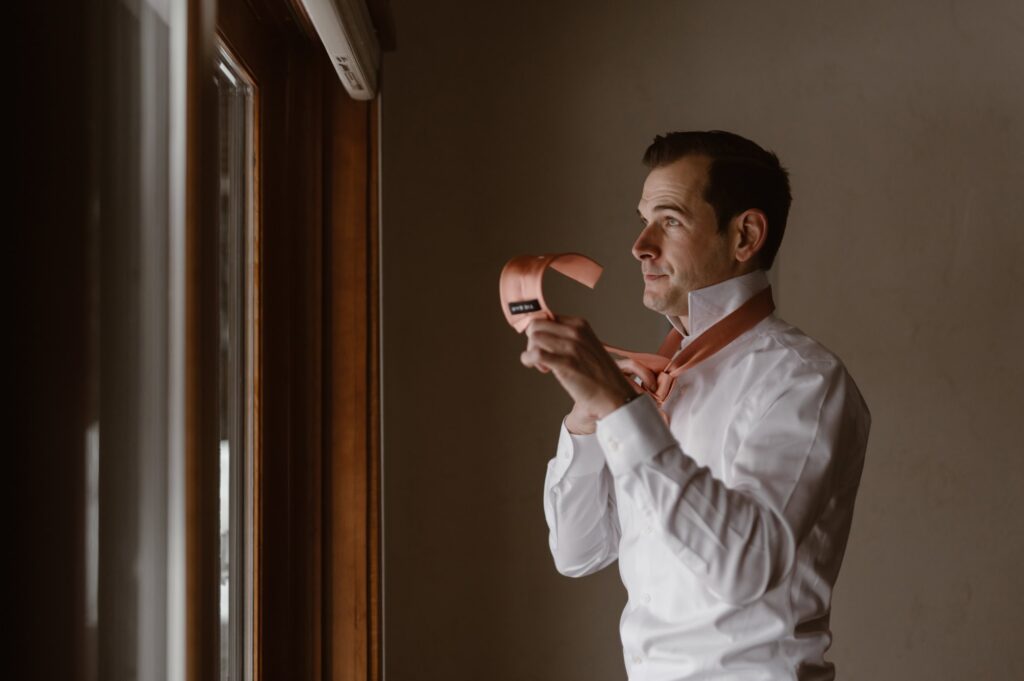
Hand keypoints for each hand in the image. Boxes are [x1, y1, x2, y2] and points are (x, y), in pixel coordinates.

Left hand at [520, 315, 641, 433]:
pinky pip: (535, 354)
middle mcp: (575, 331)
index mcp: (579, 324)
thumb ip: (567, 337)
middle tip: (541, 356)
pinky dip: (529, 360)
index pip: (545, 318)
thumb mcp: (585, 346)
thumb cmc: (599, 374)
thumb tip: (541, 335)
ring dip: (531, 352)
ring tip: (544, 365)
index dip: (539, 332)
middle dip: (532, 341)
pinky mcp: (566, 363)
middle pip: (536, 325)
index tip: (543, 345)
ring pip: (534, 337)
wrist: (614, 394)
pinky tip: (540, 368)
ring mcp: (571, 346)